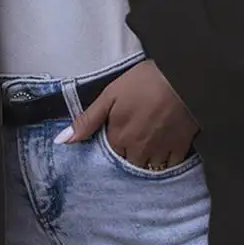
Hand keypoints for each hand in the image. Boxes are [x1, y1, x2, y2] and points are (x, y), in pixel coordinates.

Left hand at [55, 61, 200, 170]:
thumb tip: (62, 141)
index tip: (118, 135)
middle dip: (130, 156)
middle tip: (135, 139)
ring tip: (150, 144)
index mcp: (119, 138)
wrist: (181, 76)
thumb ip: (87, 120)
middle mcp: (138, 151)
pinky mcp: (181, 148)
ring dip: (148, 161)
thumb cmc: (144, 81)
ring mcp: (161, 151)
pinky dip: (167, 162)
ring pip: (150, 168)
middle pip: (130, 164)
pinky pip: (171, 166)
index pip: (110, 155)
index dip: (113, 145)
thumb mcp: (110, 95)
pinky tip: (166, 149)